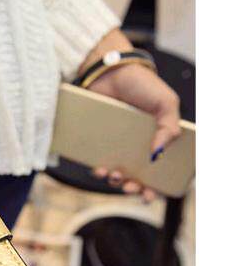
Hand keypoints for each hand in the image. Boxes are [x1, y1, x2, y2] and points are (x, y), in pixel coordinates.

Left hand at [88, 63, 180, 200]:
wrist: (110, 70)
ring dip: (115, 181)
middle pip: (137, 177)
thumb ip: (169, 127)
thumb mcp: (166, 103)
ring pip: (116, 173)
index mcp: (158, 140)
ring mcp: (118, 145)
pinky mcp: (98, 141)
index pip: (160, 171)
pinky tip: (98, 169)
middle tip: (130, 187)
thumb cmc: (142, 84)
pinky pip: (97, 161)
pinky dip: (98, 170)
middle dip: (134, 188)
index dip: (156, 187)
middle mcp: (138, 146)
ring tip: (114, 176)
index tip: (151, 195)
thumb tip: (157, 156)